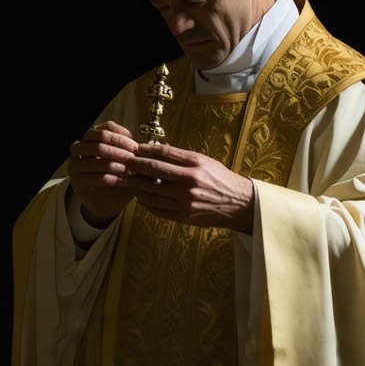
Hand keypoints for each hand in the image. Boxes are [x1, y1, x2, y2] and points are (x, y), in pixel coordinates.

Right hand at [68, 120, 138, 225]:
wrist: (109, 203)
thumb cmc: (120, 178)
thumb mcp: (130, 163)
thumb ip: (136, 154)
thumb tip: (151, 148)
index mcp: (93, 139)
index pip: (105, 127)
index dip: (121, 135)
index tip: (135, 146)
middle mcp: (81, 148)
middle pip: (98, 138)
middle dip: (119, 147)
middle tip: (133, 157)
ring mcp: (76, 165)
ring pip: (95, 157)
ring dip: (115, 163)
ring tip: (128, 170)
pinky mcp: (77, 183)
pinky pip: (95, 177)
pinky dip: (112, 178)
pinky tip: (123, 182)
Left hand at [126, 143, 253, 233]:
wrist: (238, 204)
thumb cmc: (220, 179)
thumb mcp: (205, 161)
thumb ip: (181, 158)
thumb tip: (157, 151)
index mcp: (196, 165)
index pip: (163, 154)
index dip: (146, 150)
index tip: (136, 149)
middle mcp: (190, 182)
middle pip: (154, 171)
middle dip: (136, 166)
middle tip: (126, 163)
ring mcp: (186, 201)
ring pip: (151, 192)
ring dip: (137, 185)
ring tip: (131, 180)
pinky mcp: (184, 216)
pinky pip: (157, 209)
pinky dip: (146, 202)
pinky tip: (141, 197)